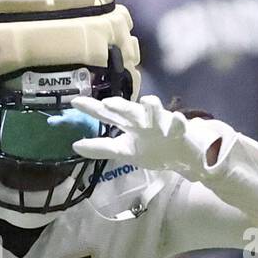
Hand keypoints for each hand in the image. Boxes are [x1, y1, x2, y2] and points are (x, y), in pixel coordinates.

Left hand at [66, 95, 233, 181]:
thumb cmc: (153, 148)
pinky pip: (179, 126)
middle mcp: (143, 120)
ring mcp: (162, 125)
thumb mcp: (125, 150)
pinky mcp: (180, 132)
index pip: (108, 115)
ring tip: (148, 101)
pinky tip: (176, 118)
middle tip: (108, 103)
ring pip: (157, 113)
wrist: (183, 156)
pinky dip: (178, 122)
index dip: (92, 109)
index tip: (75, 102)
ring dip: (153, 107)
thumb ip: (101, 148)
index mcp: (129, 125)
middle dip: (121, 106)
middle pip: (130, 111)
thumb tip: (74, 146)